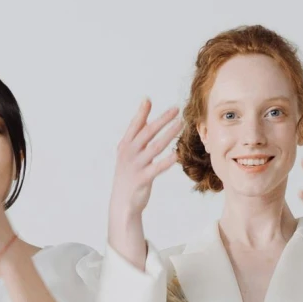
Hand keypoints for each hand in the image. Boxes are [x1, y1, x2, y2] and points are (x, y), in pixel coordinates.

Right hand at [110, 100, 179, 222]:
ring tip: (181, 124)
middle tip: (175, 109)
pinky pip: (158, 167)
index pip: (134, 126)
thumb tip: (143, 113)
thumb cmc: (128, 174)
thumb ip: (136, 134)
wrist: (121, 202)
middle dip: (162, 119)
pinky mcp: (143, 179)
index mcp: (125, 146)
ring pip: (155, 147)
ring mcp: (135, 166)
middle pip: (147, 132)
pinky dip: (167, 160)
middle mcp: (129, 153)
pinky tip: (177, 153)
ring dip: (169, 134)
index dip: (141, 113)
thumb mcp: (128, 153)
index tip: (148, 100)